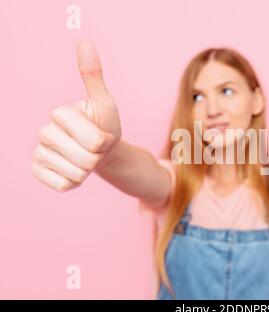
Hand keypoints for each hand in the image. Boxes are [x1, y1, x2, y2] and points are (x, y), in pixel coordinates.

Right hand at [31, 41, 121, 191]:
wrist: (99, 150)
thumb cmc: (103, 125)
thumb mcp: (104, 103)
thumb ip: (93, 76)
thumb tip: (85, 42)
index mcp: (60, 113)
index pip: (93, 140)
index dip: (104, 141)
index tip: (101, 134)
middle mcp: (44, 132)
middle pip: (86, 159)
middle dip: (98, 157)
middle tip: (94, 149)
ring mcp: (39, 152)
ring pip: (77, 174)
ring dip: (88, 171)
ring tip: (85, 158)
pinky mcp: (38, 171)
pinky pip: (64, 186)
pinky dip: (75, 182)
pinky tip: (73, 170)